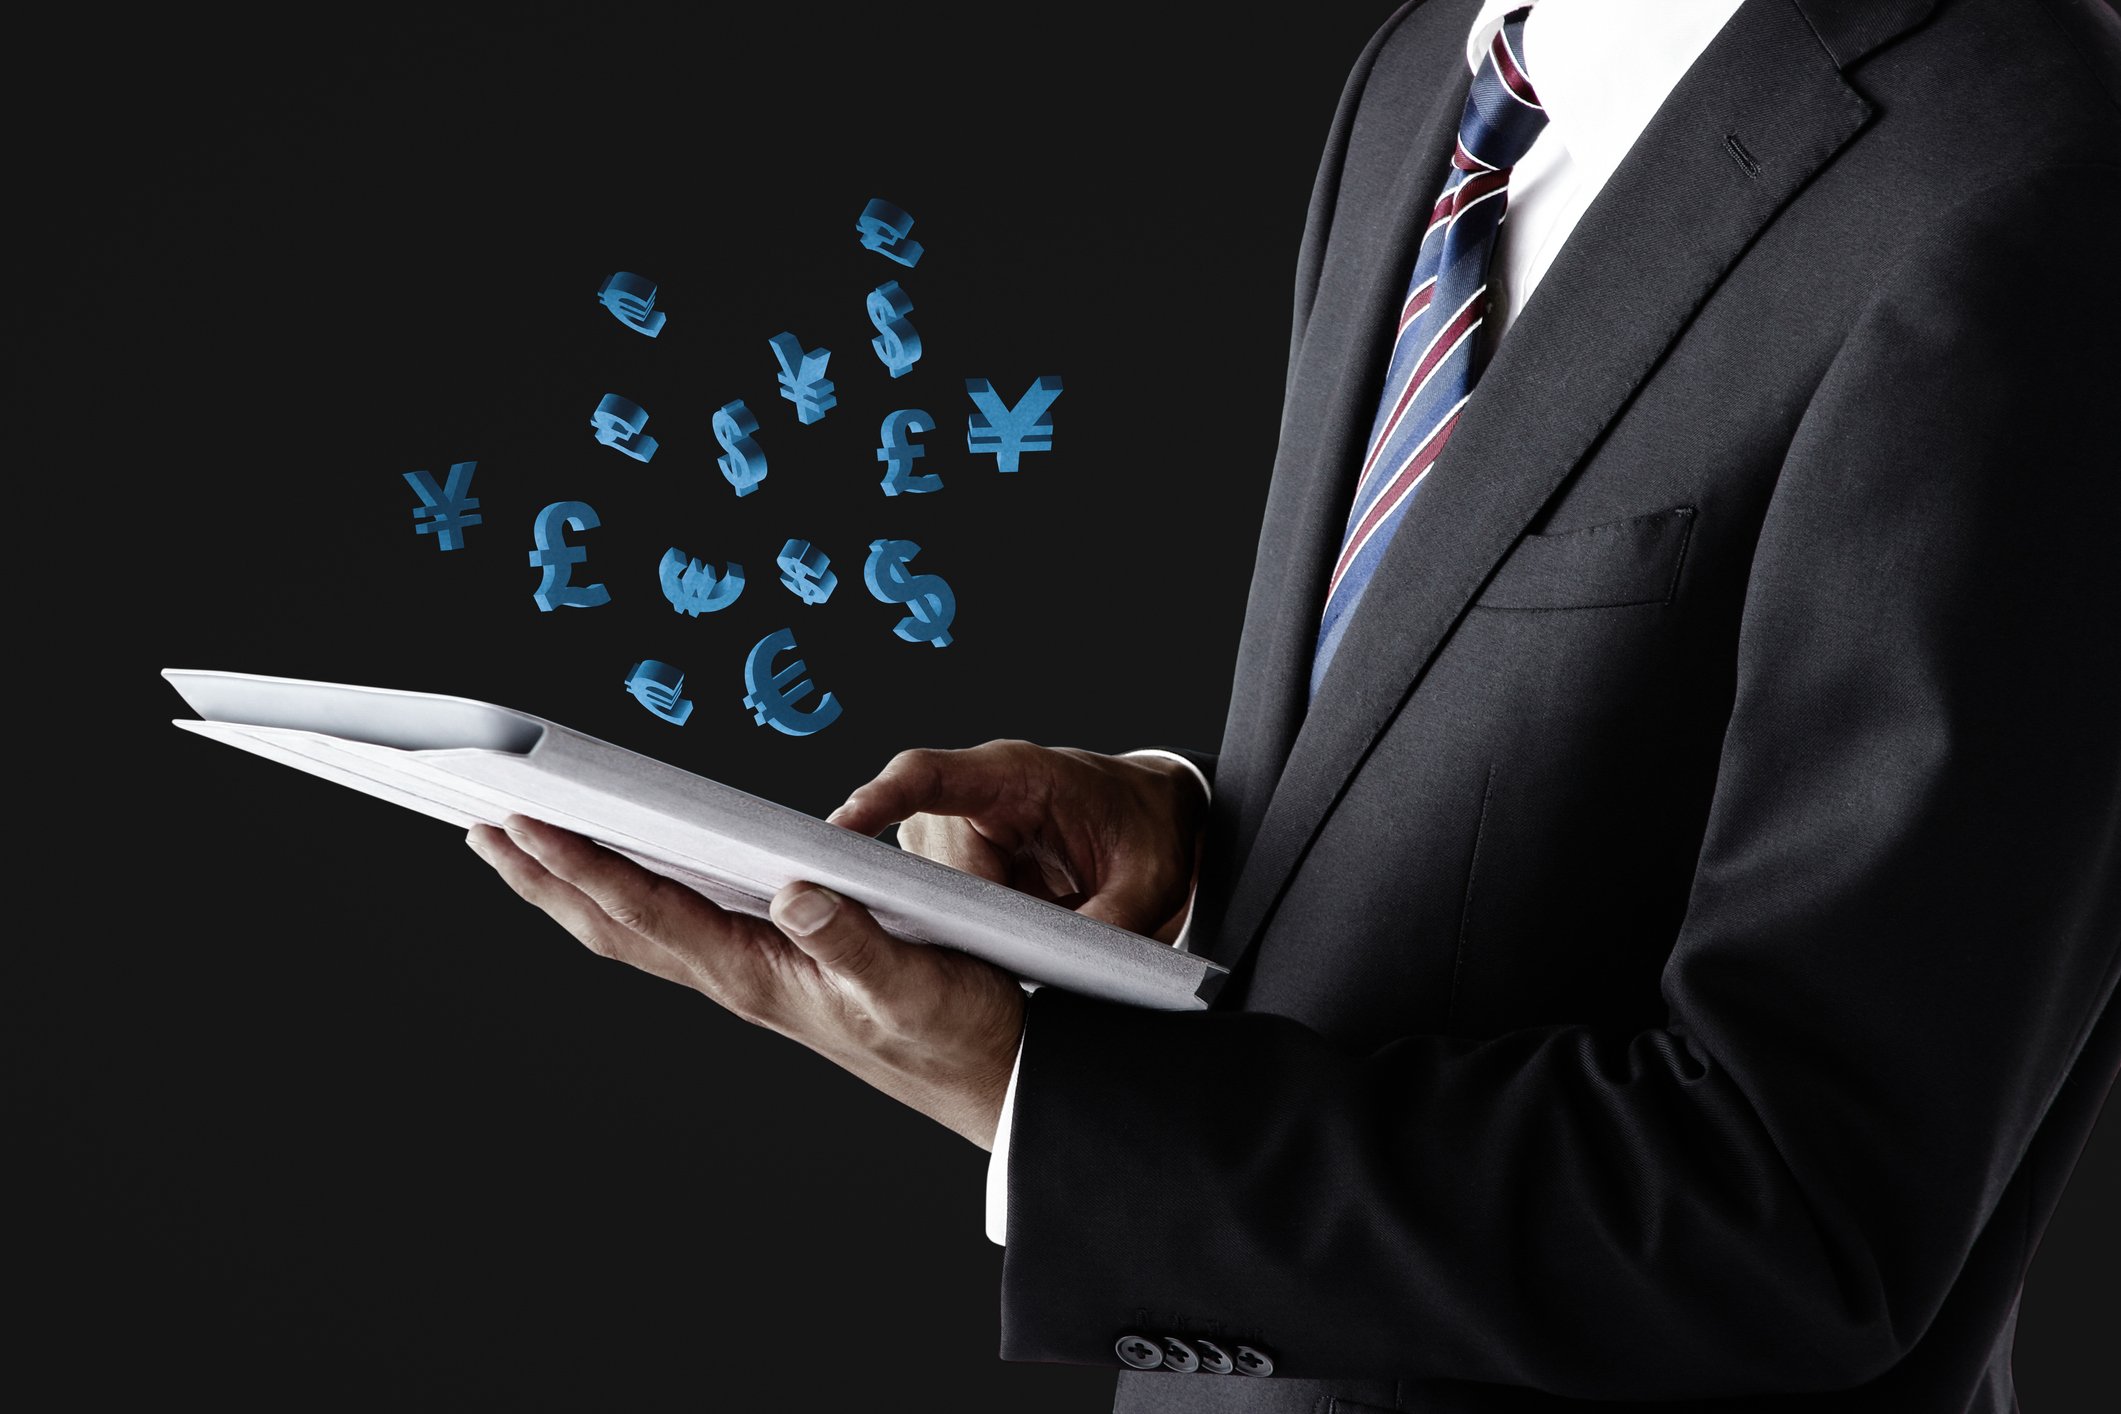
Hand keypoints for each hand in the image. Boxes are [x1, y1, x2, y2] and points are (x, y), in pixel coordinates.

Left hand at [465, 815, 1023, 1149]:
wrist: (991, 1082)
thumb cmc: (959, 1032)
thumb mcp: (916, 983)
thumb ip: (852, 939)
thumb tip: (794, 891)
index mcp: (759, 976)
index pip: (649, 912)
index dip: (583, 866)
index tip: (525, 823)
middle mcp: (737, 979)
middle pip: (614, 925)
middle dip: (544, 877)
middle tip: (481, 825)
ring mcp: (747, 980)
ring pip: (633, 931)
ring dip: (570, 889)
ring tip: (519, 847)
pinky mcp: (768, 976)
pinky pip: (671, 932)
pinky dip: (624, 898)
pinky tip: (617, 880)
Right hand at [827, 742, 1208, 942]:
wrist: (1153, 822)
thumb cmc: (1145, 834)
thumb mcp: (1146, 881)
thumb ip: (1109, 920)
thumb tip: (1067, 967)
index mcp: (1015, 775)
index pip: (927, 775)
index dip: (878, 801)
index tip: (840, 832)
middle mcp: (971, 797)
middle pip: (923, 860)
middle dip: (951, 912)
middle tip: (999, 953)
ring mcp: (956, 831)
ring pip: (923, 890)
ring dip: (957, 926)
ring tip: (1013, 947)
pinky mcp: (954, 863)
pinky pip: (934, 903)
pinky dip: (956, 933)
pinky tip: (994, 953)